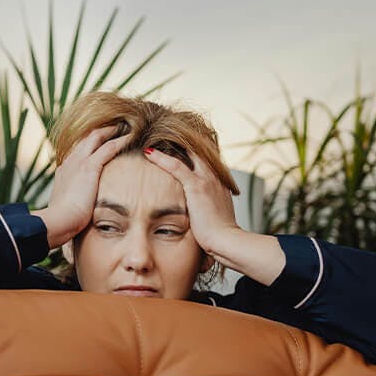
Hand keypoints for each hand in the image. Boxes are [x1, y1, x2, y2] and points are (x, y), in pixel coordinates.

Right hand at [33, 126, 131, 248]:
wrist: (58, 221)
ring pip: (96, 137)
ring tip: (124, 127)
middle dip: (100, 131)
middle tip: (115, 127)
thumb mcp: (66, 209)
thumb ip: (73, 204)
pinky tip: (131, 137)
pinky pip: (108, 147)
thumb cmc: (62, 221)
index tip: (100, 142)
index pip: (78, 152)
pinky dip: (120, 140)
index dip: (90, 145)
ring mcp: (78, 162)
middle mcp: (70, 162)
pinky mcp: (89, 167)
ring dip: (111, 131)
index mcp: (64, 172)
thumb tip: (79, 212)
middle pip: (86, 138)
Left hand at [143, 147, 284, 284]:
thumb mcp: (214, 218)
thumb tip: (196, 216)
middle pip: (198, 150)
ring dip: (169, 144)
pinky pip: (176, 166)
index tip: (175, 147)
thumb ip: (206, 210)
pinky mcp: (197, 186)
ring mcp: (207, 180)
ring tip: (153, 139)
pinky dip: (161, 158)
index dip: (190, 152)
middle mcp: (215, 177)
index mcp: (220, 183)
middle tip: (163, 134)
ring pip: (187, 152)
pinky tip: (149, 152)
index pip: (205, 160)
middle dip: (181, 141)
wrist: (226, 241)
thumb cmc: (220, 236)